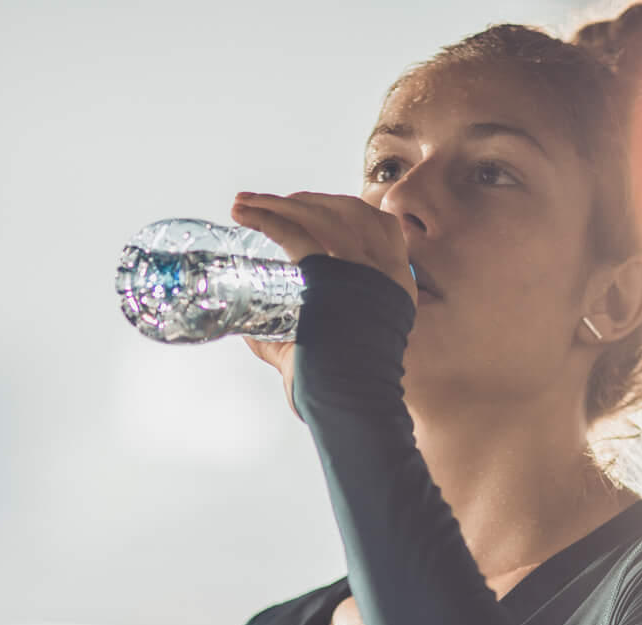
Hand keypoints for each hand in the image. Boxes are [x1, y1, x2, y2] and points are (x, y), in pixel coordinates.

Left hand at [230, 190, 416, 417]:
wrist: (349, 407)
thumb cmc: (340, 390)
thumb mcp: (327, 351)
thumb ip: (291, 337)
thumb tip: (249, 328)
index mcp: (395, 287)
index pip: (380, 226)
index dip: (343, 209)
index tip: (308, 207)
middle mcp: (386, 273)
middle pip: (351, 211)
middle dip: (305, 200)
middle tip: (266, 203)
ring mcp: (363, 273)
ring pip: (323, 214)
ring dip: (280, 202)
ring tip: (246, 205)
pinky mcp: (334, 279)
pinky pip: (299, 234)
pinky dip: (270, 219)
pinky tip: (248, 215)